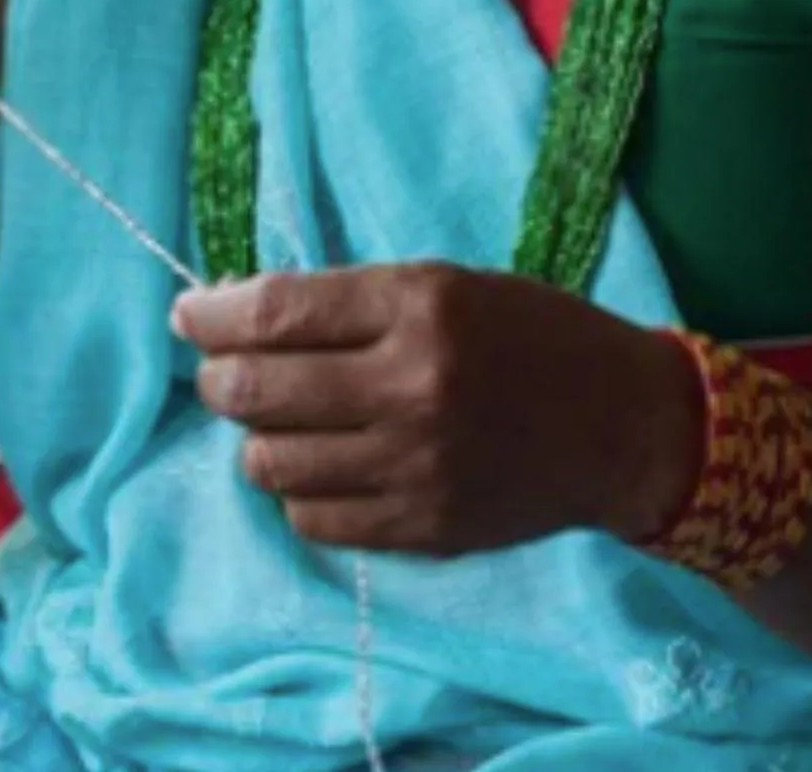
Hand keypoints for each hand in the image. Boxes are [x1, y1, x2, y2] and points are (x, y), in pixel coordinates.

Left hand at [172, 263, 704, 556]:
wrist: (622, 422)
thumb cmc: (532, 333)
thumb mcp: (448, 283)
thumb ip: (352, 300)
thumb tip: (240, 312)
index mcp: (421, 304)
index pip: (278, 311)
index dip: (213, 313)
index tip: (188, 312)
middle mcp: (412, 385)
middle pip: (259, 391)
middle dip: (218, 378)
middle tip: (219, 371)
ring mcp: (415, 466)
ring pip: (273, 464)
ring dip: (257, 439)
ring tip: (278, 420)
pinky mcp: (423, 529)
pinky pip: (314, 518)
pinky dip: (300, 490)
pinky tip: (322, 464)